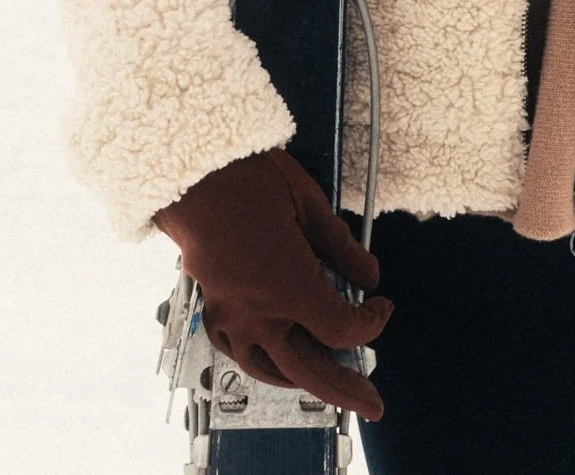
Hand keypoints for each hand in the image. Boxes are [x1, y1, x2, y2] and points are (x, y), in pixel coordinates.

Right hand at [153, 148, 391, 419]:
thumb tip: (369, 276)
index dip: (370, 323)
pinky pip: (236, 354)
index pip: (341, 328)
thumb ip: (342, 248)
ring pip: (269, 371)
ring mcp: (231, 315)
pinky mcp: (213, 309)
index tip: (381, 306)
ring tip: (326, 383)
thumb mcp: (309, 204)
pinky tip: (276, 357)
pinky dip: (262, 363)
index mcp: (287, 286)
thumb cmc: (249, 179)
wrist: (193, 174)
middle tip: (370, 401)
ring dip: (303, 381)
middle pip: (309, 369)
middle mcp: (258, 311)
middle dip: (346, 387)